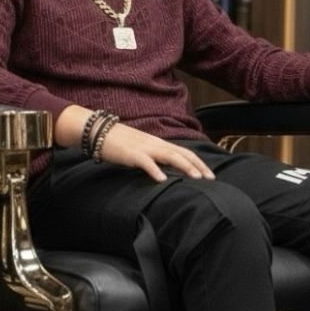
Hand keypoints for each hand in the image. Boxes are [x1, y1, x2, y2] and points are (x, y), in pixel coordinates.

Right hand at [98, 123, 215, 182]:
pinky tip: (162, 180)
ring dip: (185, 166)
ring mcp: (144, 148)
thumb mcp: (141, 150)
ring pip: (169, 155)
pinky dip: (155, 170)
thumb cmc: (119, 143)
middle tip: (211, 179)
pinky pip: (145, 162)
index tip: (210, 175)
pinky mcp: (131, 153)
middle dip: (198, 166)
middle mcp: (155, 144)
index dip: (199, 163)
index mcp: (158, 143)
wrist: (98, 131)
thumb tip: (165, 170)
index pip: (184, 152)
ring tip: (196, 178)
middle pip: (182, 153)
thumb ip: (154, 158)